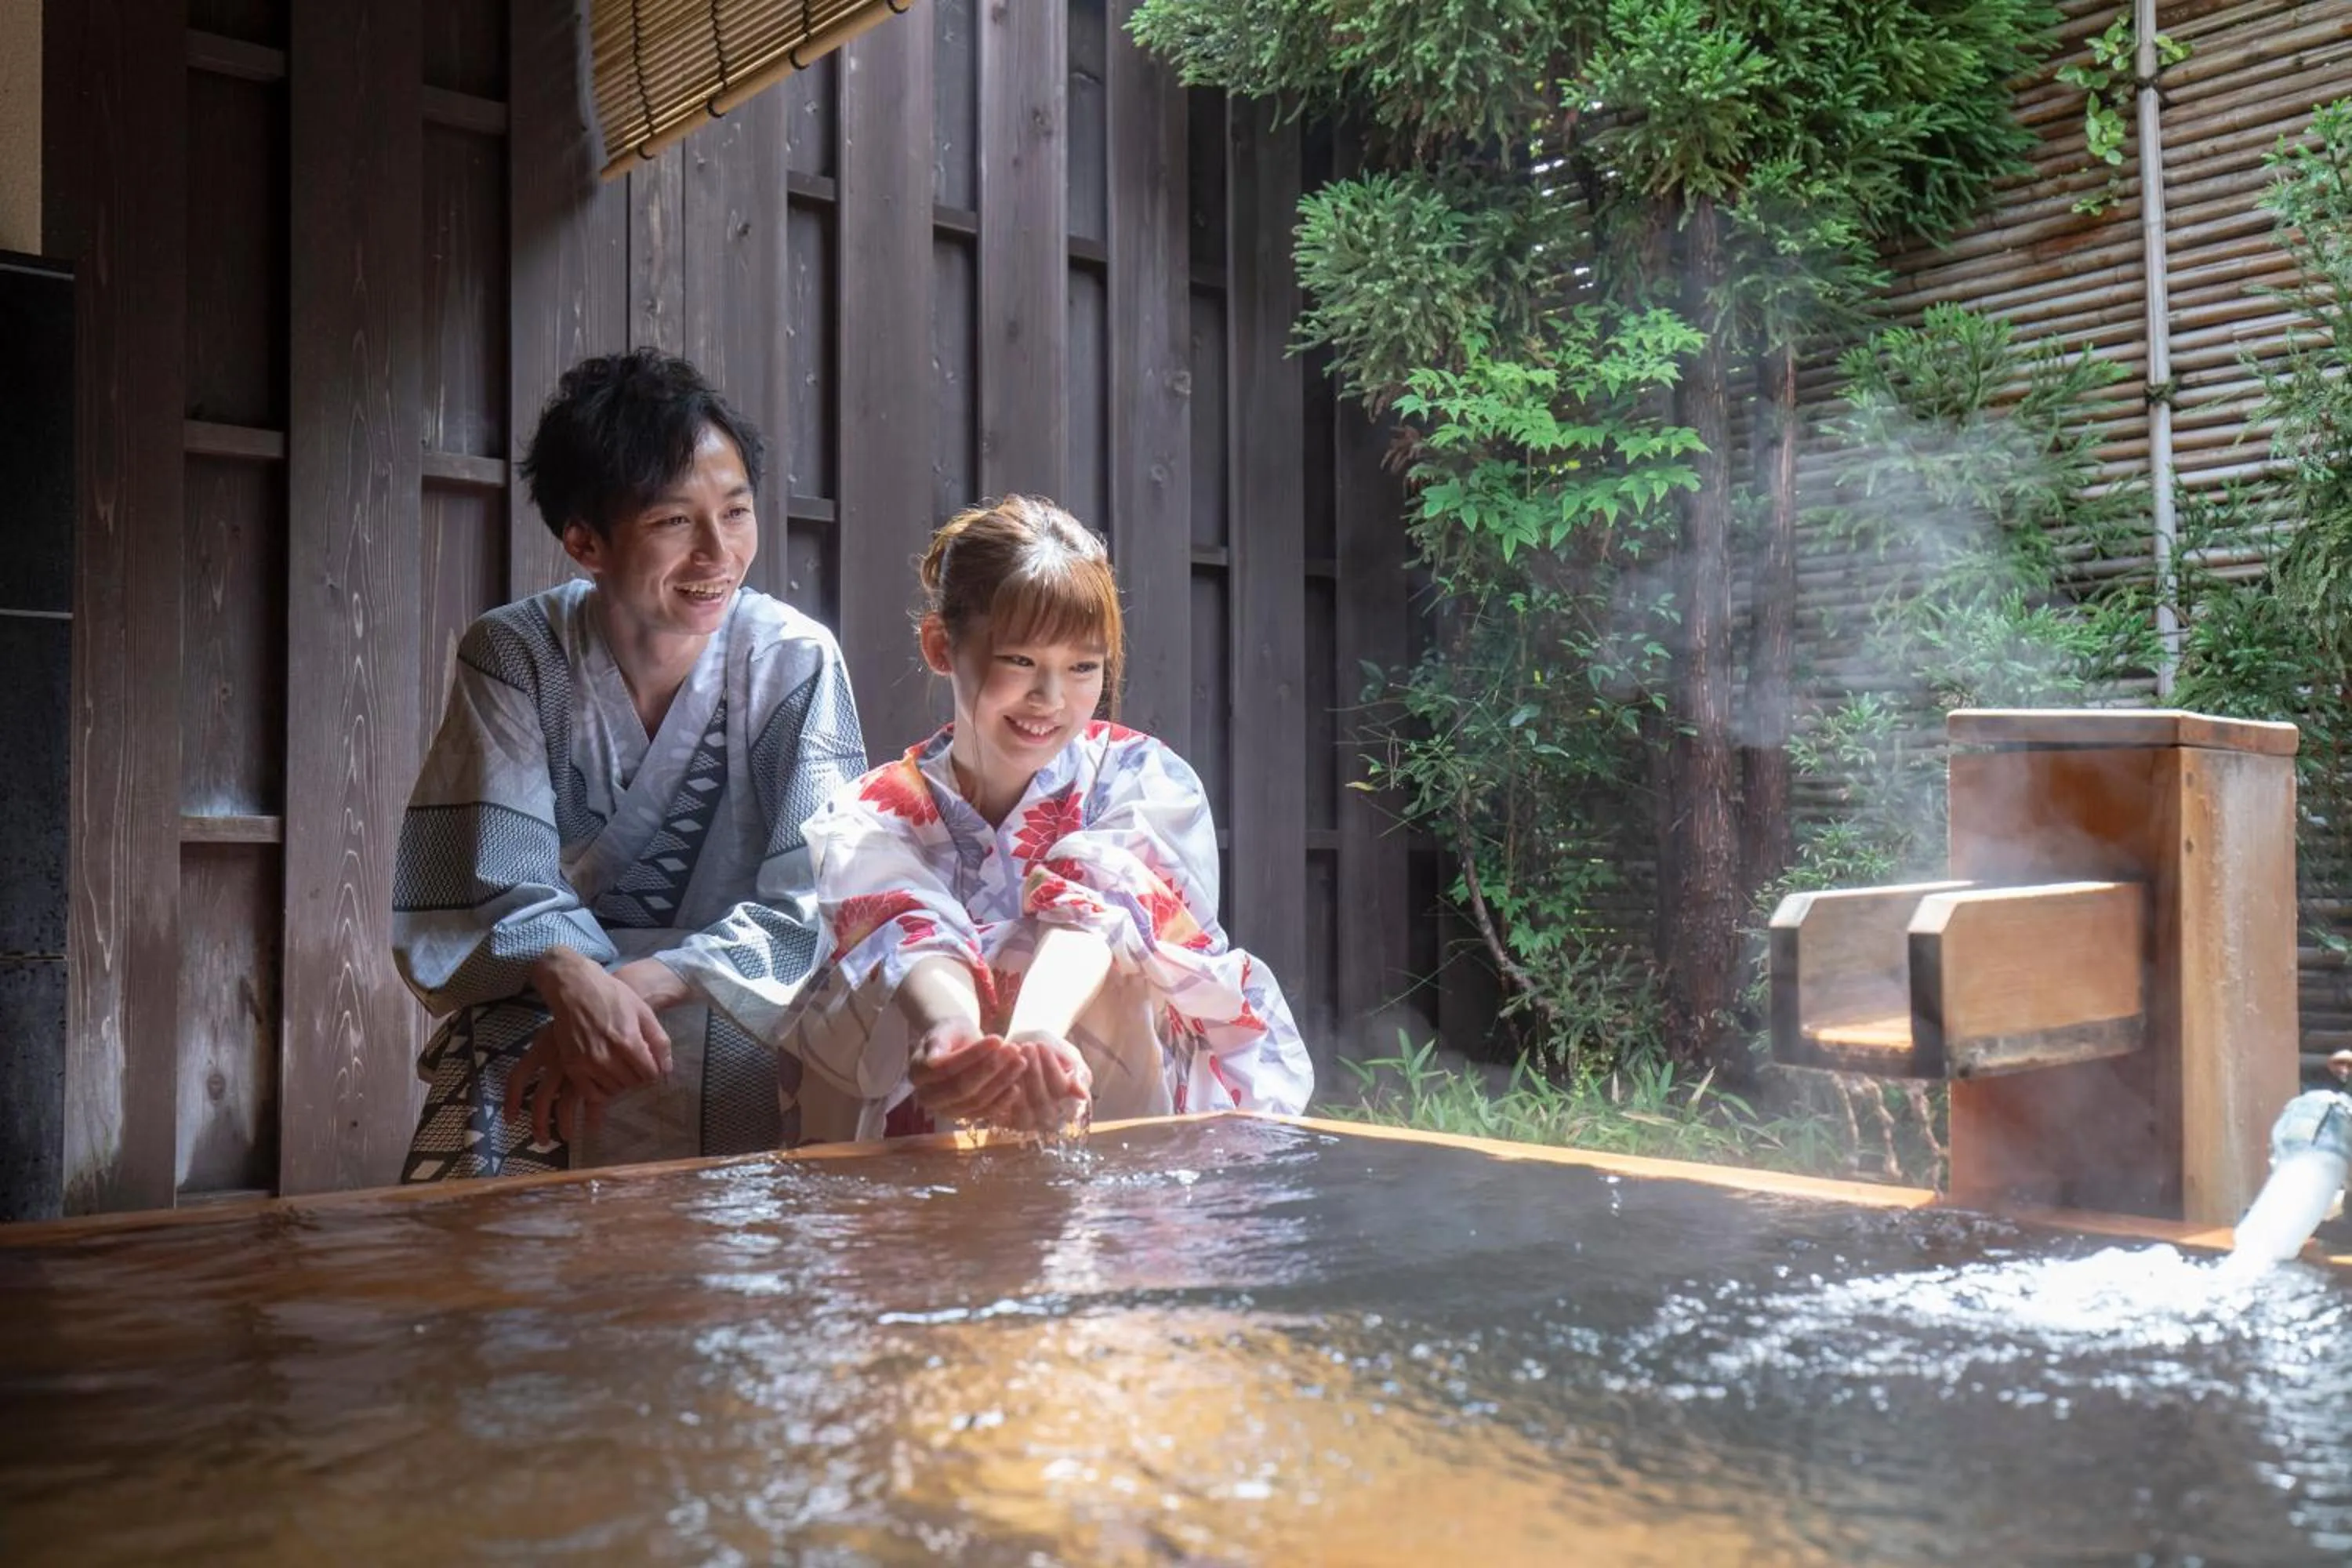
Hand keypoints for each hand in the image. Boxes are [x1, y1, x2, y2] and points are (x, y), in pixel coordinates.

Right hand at [504, 948, 672, 1136]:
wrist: (575, 988)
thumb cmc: (612, 996)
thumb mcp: (643, 1012)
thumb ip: (659, 1041)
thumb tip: (666, 1070)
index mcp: (628, 1041)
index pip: (650, 1074)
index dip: (654, 1070)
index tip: (650, 1063)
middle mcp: (606, 1056)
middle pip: (633, 1083)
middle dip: (638, 1075)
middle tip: (634, 1062)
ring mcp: (587, 1063)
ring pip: (614, 1089)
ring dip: (621, 1082)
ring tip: (620, 1066)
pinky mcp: (572, 1066)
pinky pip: (591, 1093)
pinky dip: (602, 1090)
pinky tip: (606, 1077)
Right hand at [906, 1018, 1028, 1124]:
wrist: (958, 1045)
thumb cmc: (951, 1034)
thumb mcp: (944, 1029)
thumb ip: (937, 1041)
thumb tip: (933, 1059)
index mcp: (917, 1074)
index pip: (947, 1068)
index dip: (973, 1055)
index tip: (998, 1038)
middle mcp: (927, 1097)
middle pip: (961, 1088)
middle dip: (990, 1069)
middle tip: (1014, 1050)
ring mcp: (946, 1110)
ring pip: (975, 1101)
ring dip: (1001, 1082)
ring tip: (1021, 1061)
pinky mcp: (964, 1116)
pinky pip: (984, 1113)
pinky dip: (1002, 1102)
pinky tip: (1017, 1087)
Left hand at [973, 1030, 1092, 1134]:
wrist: (1025, 1048)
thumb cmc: (1051, 1051)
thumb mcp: (1068, 1057)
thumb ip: (1077, 1075)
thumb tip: (1082, 1096)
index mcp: (1071, 1107)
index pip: (1061, 1090)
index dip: (1051, 1068)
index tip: (1042, 1046)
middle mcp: (1051, 1120)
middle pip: (1041, 1099)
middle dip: (1033, 1071)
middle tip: (1026, 1047)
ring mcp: (1028, 1123)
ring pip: (1022, 1106)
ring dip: (1017, 1078)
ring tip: (1013, 1054)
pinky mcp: (1006, 1121)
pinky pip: (1002, 1108)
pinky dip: (1001, 1088)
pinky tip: (999, 1065)